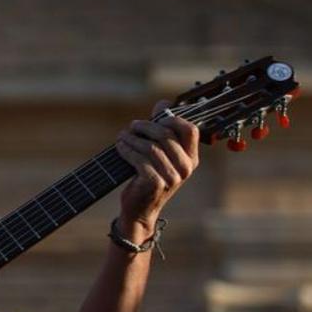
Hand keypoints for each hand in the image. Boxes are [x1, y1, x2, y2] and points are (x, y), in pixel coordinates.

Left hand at [114, 100, 198, 238]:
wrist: (140, 209)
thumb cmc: (148, 176)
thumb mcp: (160, 154)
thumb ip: (163, 130)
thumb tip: (164, 103)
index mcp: (191, 158)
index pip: (190, 129)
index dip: (172, 118)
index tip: (157, 116)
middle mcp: (185, 168)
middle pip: (166, 135)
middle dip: (145, 127)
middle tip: (132, 126)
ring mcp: (172, 177)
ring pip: (150, 146)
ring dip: (132, 138)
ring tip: (122, 137)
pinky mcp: (155, 183)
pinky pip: (139, 159)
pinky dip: (127, 150)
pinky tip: (120, 148)